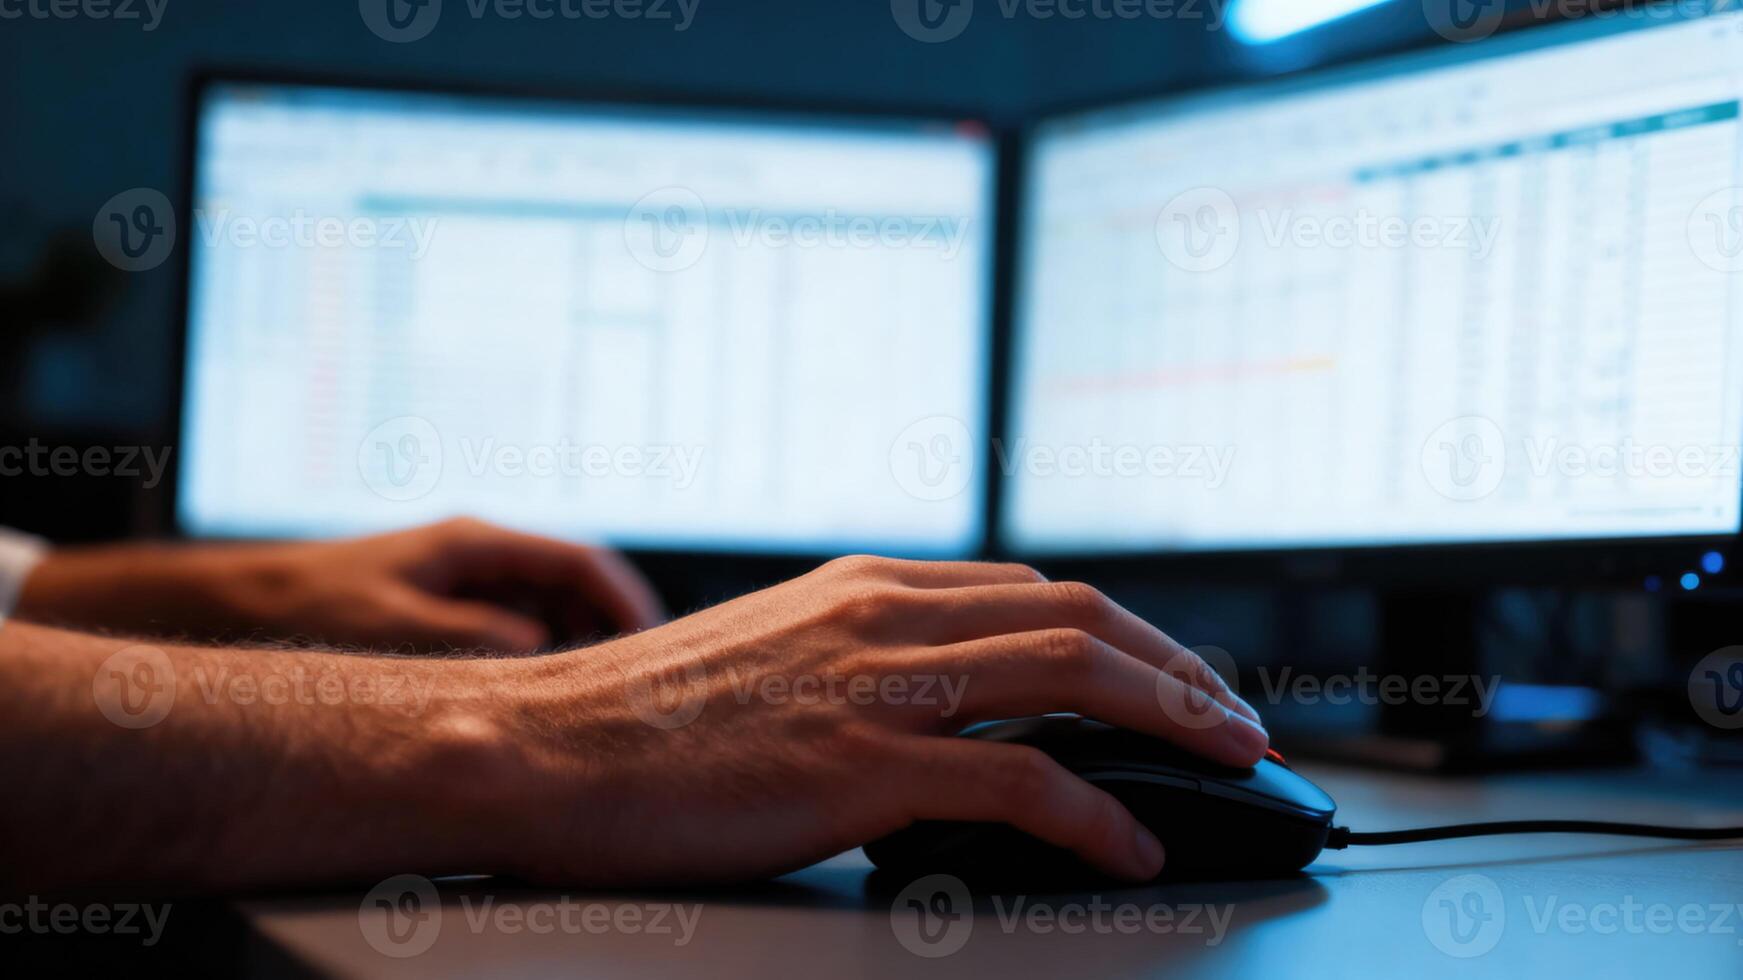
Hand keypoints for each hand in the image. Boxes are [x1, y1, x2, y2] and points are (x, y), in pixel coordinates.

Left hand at [16, 517, 664, 650]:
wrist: (245, 604)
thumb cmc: (314, 608)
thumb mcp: (396, 629)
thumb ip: (473, 640)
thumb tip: (542, 658)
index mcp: (477, 543)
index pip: (583, 561)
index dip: (629, 600)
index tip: (656, 644)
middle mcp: (483, 556)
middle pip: (577, 587)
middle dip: (613, 630)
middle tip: (637, 686)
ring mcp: (470, 583)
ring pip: (553, 613)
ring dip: (579, 650)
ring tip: (598, 702)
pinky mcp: (454, 611)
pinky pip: (520, 632)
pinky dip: (542, 663)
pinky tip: (544, 702)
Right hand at [487, 555, 1266, 884]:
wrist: (541, 747)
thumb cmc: (642, 718)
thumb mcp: (769, 656)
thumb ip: (857, 659)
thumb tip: (935, 702)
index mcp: (865, 587)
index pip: (1036, 591)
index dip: (1127, 633)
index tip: (1175, 672)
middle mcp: (883, 616)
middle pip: (1079, 618)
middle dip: (1180, 667)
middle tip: (1239, 717)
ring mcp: (874, 687)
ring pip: (1071, 678)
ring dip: (1173, 720)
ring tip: (1231, 762)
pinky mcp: (857, 767)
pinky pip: (1017, 786)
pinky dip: (1094, 816)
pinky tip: (1130, 848)